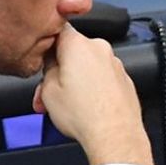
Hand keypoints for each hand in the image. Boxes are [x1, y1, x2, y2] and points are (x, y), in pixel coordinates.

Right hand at [33, 26, 152, 164]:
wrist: (114, 135)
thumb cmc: (84, 114)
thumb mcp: (47, 90)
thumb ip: (46, 69)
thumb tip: (49, 64)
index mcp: (78, 44)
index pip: (57, 29)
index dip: (46, 45)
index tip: (41, 60)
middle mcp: (100, 49)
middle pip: (73, 51)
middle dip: (60, 71)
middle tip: (48, 92)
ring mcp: (115, 64)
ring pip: (88, 66)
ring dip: (76, 82)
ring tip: (67, 105)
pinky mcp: (124, 80)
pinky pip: (103, 78)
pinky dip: (93, 88)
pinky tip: (86, 106)